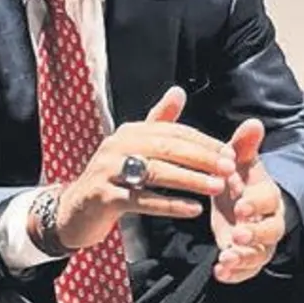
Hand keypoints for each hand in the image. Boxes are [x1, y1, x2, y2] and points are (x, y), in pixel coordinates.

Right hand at [54, 87, 236, 249]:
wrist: (74, 211)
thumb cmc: (113, 179)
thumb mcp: (133, 149)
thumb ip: (158, 122)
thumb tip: (179, 91)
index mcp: (129, 132)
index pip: (172, 132)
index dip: (202, 142)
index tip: (229, 152)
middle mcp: (117, 145)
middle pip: (166, 148)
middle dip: (201, 157)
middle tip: (229, 167)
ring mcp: (108, 170)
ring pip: (156, 172)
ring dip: (191, 180)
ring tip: (217, 187)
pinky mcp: (104, 197)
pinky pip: (142, 200)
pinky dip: (170, 205)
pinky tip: (193, 209)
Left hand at [210, 118, 286, 283]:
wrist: (241, 199)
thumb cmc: (240, 178)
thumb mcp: (239, 160)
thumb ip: (243, 145)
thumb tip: (253, 123)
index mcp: (266, 194)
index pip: (268, 198)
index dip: (256, 202)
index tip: (240, 204)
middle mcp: (268, 220)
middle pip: (271, 231)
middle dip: (254, 233)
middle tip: (237, 233)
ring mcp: (259, 242)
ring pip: (260, 253)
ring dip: (244, 257)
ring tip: (226, 258)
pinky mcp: (248, 257)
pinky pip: (247, 270)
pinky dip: (235, 273)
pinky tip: (220, 273)